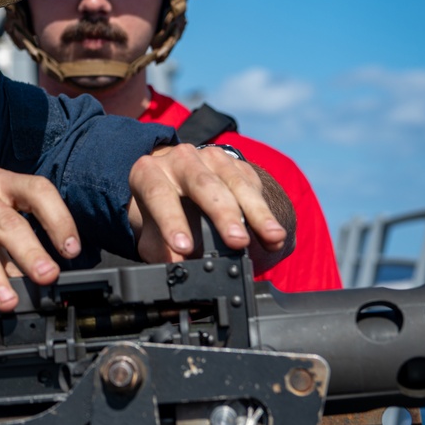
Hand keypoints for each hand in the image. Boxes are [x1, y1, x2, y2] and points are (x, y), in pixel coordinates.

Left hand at [127, 144, 292, 265]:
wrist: (174, 183)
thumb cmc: (160, 212)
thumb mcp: (150, 229)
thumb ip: (160, 249)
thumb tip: (178, 267)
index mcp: (148, 172)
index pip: (158, 194)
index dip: (171, 221)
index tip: (184, 247)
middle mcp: (179, 159)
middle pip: (202, 184)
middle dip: (222, 214)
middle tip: (237, 242)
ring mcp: (210, 157)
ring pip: (235, 182)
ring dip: (256, 212)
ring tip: (272, 237)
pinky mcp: (235, 163)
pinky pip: (253, 185)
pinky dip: (266, 212)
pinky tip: (275, 234)